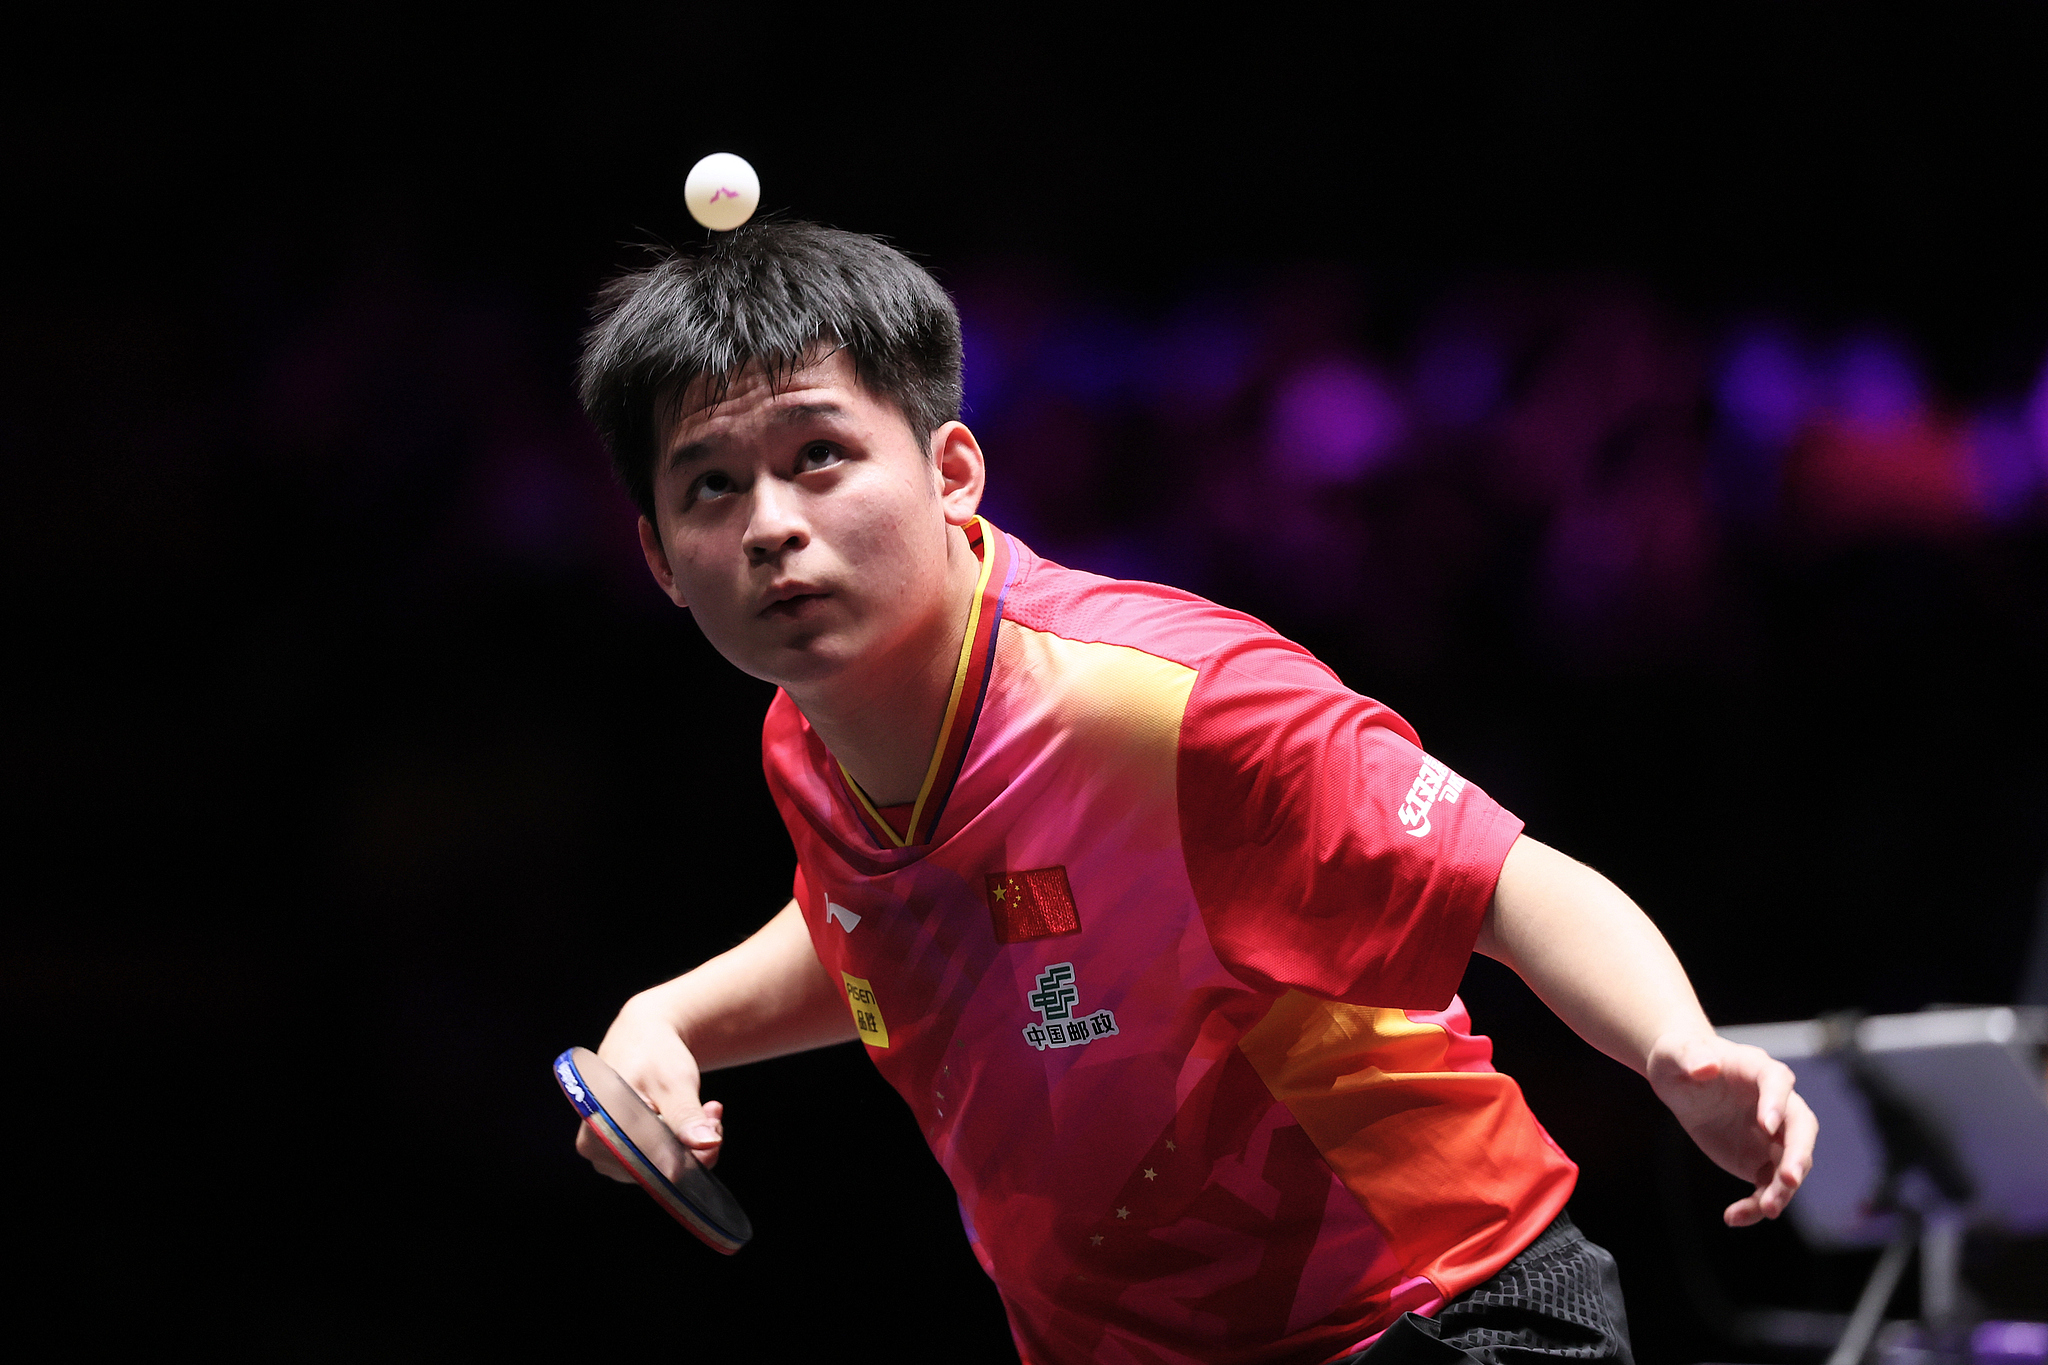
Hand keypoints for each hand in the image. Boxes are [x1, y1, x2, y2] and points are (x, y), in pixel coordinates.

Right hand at [574, 992, 726, 1180]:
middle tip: (712, 1112)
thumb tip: (706, 1144)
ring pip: (658, 1168)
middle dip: (693, 1145)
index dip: (691, 1154)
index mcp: (599, 1127)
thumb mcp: (674, 1081)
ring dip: (688, 1144)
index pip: (652, 1164)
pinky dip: (678, 1145)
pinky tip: (688, 1119)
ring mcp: (605, 1154)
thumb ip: (687, 1116)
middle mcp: (595, 1147)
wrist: (642, 1037)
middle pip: (655, 1169)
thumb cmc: (653, 1053)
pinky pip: (656, 1162)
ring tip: (702, 1110)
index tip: (713, 1123)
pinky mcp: (620, 1154)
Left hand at [1648, 1032, 1816, 1225]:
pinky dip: (1756, 1205)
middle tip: (1789, 1179)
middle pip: (1800, 1129)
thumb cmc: (1680, 1058)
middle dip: (1798, 1154)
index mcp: (1759, 1069)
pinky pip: (1767, 1186)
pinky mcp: (1760, 1159)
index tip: (1768, 1125)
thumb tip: (1706, 1066)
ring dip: (1782, 1189)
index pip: (1779, 1083)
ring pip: (1789, 1164)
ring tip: (1765, 1210)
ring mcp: (1772, 1135)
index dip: (1777, 1103)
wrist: (1681, 1080)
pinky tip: (1734, 1217)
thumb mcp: (1675, 1053)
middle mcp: (1777, 1104)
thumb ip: (1690, 1056)